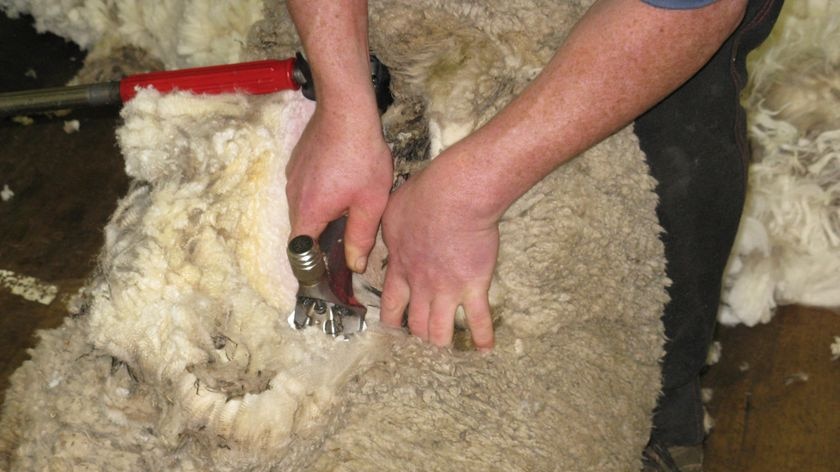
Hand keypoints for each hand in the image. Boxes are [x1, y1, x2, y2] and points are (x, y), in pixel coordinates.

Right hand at [285, 104, 392, 272]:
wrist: (346, 110)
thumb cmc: (362, 156)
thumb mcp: (370, 202)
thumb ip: (361, 237)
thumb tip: (354, 266)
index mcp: (309, 211)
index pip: (299, 251)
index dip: (311, 264)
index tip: (326, 271)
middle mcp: (293, 196)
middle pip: (302, 230)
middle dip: (321, 238)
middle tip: (346, 240)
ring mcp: (292, 177)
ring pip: (304, 208)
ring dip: (321, 214)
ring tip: (348, 208)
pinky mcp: (297, 162)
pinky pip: (305, 188)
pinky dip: (319, 194)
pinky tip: (342, 184)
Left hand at [378, 154, 498, 349]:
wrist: (455, 197)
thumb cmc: (424, 197)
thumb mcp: (392, 213)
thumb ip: (391, 233)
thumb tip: (391, 238)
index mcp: (401, 268)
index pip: (392, 305)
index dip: (391, 321)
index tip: (392, 330)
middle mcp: (422, 286)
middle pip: (416, 324)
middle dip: (417, 336)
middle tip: (421, 343)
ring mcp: (448, 290)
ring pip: (440, 331)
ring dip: (441, 342)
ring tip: (445, 350)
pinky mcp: (474, 286)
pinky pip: (478, 319)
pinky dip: (482, 337)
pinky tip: (485, 349)